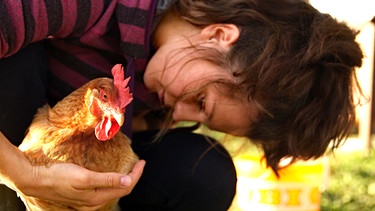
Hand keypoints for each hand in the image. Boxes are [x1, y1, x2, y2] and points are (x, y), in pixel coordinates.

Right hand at [22, 160, 144, 209]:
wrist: (35, 180)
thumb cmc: (59, 177)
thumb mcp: (85, 177)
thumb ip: (107, 180)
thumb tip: (128, 181)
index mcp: (96, 199)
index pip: (125, 188)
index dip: (136, 175)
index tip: (142, 161)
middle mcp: (94, 202)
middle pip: (120, 190)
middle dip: (132, 177)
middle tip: (138, 163)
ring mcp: (87, 200)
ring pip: (112, 190)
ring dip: (123, 179)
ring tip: (129, 167)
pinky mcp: (82, 195)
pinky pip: (103, 189)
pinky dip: (112, 180)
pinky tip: (112, 173)